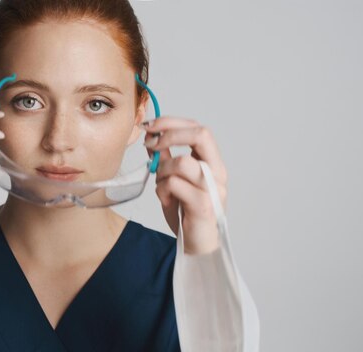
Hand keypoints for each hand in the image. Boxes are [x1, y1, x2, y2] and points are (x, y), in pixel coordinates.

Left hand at [144, 116, 227, 254]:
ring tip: (161, 183)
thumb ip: (165, 160)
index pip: (198, 128)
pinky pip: (175, 184)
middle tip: (150, 143)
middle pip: (201, 134)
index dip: (172, 122)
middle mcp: (217, 172)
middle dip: (170, 134)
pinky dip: (163, 189)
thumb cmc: (186, 212)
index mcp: (212, 163)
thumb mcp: (172, 180)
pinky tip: (166, 199)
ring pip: (182, 162)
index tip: (150, 126)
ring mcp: (213, 188)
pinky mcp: (204, 205)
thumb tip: (152, 138)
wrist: (196, 245)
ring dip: (163, 169)